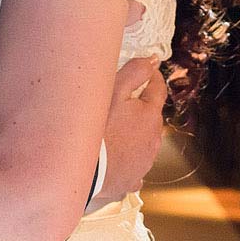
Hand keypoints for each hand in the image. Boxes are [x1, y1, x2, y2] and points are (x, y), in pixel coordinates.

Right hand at [96, 58, 166, 204]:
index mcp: (150, 115)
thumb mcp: (113, 91)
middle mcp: (153, 139)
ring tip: (112, 132)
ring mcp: (144, 162)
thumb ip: (135, 72)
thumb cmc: (97, 127)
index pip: (158, 90)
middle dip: (139, 108)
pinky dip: (125, 160)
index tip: (147, 71)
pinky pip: (132, 166)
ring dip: (132, 135)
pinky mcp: (131, 180)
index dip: (152, 77)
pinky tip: (113, 158)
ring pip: (142, 142)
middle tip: (119, 103)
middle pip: (150, 117)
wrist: (81, 168)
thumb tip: (153, 60)